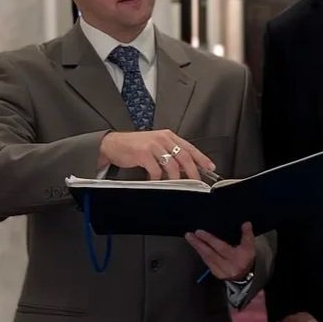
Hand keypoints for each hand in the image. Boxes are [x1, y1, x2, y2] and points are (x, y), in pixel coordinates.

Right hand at [99, 129, 214, 180]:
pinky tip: (154, 181)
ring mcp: (153, 146)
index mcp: (168, 136)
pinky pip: (156, 171)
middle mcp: (163, 138)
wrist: (113, 144)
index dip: (201, 158)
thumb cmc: (134, 146)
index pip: (189, 147)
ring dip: (175, 178)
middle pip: (184, 156)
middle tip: (196, 182)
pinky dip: (157, 179)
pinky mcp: (143, 154)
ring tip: (175, 185)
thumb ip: (169, 153)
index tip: (209, 167)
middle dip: (193, 171)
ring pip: (172, 165)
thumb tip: (184, 168)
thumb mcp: (155, 145)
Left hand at [187, 222, 256, 280]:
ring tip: (190, 237)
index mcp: (239, 258)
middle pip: (212, 253)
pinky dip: (200, 253)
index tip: (200, 232)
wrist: (243, 275)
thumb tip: (246, 224)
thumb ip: (247, 235)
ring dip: (198, 247)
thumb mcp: (250, 246)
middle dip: (201, 242)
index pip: (223, 248)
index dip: (211, 240)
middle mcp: (230, 266)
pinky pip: (206, 261)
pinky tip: (196, 246)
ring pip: (208, 257)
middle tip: (192, 234)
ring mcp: (222, 271)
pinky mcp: (216, 273)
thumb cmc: (245, 258)